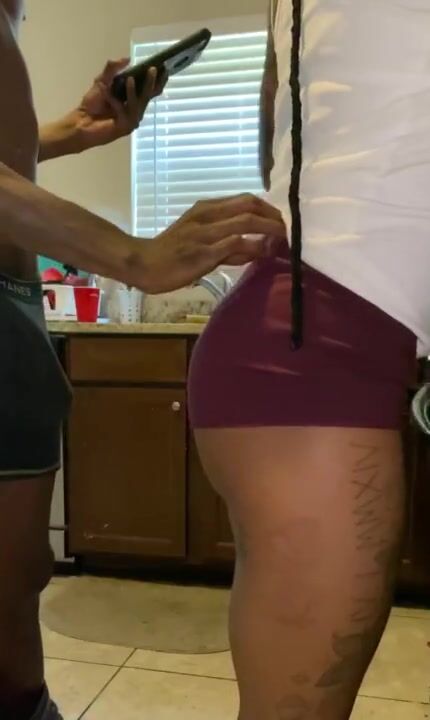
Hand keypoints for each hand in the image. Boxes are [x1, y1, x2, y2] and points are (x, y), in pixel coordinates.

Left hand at [74, 58, 166, 148]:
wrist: (81, 122)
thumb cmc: (91, 104)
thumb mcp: (102, 81)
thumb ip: (112, 69)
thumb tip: (128, 59)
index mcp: (133, 99)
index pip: (150, 90)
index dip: (157, 80)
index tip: (164, 67)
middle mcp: (135, 110)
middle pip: (148, 96)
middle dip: (152, 83)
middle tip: (153, 69)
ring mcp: (132, 120)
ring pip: (139, 104)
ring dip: (134, 91)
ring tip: (130, 79)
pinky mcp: (125, 127)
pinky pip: (125, 112)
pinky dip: (117, 102)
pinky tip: (109, 95)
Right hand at [136, 194, 285, 293]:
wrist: (143, 264)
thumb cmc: (171, 254)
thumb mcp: (200, 241)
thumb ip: (228, 244)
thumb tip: (256, 249)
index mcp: (206, 208)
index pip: (245, 200)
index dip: (267, 209)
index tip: (281, 220)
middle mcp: (207, 215)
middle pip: (250, 205)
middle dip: (273, 216)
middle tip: (289, 229)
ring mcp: (206, 232)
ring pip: (246, 222)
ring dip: (270, 229)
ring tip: (285, 238)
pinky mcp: (204, 252)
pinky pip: (235, 244)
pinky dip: (254, 246)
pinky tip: (265, 253)